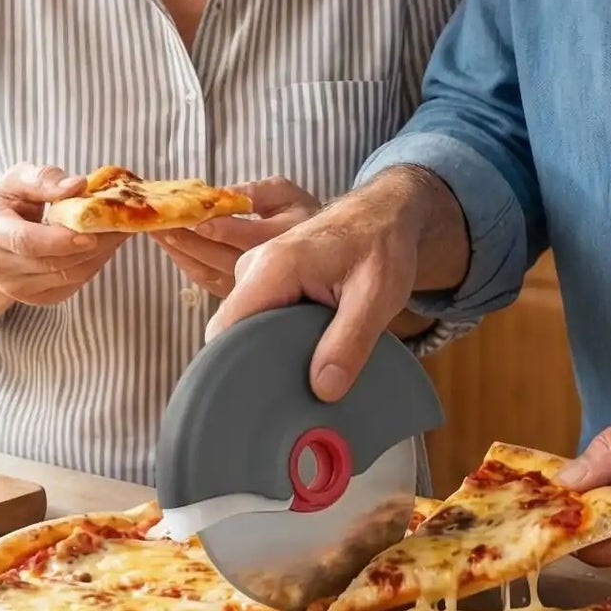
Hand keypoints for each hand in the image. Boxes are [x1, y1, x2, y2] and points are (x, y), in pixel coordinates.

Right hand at [0, 164, 126, 308]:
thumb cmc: (9, 204)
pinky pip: (73, 284)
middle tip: (121, 222)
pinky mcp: (37, 298)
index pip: (24, 241)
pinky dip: (95, 264)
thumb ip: (43, 179)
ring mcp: (16, 287)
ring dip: (100, 253)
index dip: (58, 240)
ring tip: (120, 229)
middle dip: (92, 244)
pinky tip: (106, 244)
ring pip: (68, 276)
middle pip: (51, 262)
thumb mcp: (17, 180)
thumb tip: (77, 185)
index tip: (90, 233)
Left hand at [151, 177, 320, 300]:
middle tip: (157, 220)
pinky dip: (183, 263)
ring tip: (155, 231)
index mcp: (279, 237)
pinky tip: (169, 247)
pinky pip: (204, 280)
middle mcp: (263, 266)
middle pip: (217, 255)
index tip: (192, 218)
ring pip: (206, 271)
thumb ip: (257, 191)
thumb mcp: (285, 192)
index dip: (216, 228)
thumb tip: (225, 196)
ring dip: (177, 251)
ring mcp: (248, 285)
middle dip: (184, 237)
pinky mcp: (236, 293)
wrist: (318, 251)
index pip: (243, 235)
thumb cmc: (296, 214)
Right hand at [206, 170, 444, 399]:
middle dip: (255, 364)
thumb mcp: (377, 297)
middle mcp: (253, 268)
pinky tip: (304, 354)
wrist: (383, 213)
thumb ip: (349, 343)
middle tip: (292, 394)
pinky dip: (274, 339)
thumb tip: (322, 391)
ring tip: (304, 375)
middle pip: (232, 332)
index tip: (261, 396)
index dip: (236, 365)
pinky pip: (256, 319)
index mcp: (274, 268)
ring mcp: (256, 273)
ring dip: (268, 352)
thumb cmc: (382, 246)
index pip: (227, 327)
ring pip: (244, 327)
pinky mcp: (265, 281)